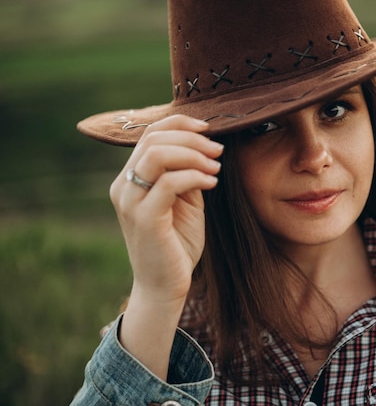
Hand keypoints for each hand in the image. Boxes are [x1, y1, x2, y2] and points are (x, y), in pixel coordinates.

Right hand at [110, 115, 222, 304]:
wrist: (166, 286)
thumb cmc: (177, 244)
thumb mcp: (186, 201)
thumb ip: (187, 174)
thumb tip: (205, 146)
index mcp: (130, 179)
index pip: (149, 134)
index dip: (180, 123)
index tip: (209, 128)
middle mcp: (123, 186)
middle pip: (153, 139)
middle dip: (191, 138)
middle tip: (218, 149)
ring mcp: (130, 202)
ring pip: (157, 155)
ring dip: (193, 155)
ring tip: (216, 166)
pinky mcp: (144, 218)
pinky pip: (168, 182)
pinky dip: (194, 176)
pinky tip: (212, 182)